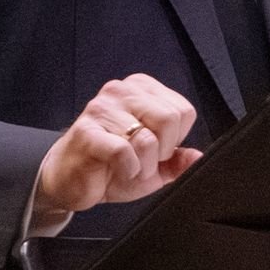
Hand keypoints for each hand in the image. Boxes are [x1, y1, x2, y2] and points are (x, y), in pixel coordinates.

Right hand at [28, 75, 201, 233]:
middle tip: (142, 161)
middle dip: (162, 152)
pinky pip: (123, 151)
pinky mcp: (86, 131)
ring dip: (143, 166)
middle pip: (170, 119)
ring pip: (147, 138)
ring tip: (128, 167)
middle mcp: (122, 90)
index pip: (183, 111)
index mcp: (142, 89)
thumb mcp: (154, 166)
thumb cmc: (111, 167)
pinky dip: (128, 169)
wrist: (71, 180)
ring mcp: (102, 108)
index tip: (155, 150)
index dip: (174, 140)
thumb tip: (197, 157)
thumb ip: (178, 161)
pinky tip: (117, 170)